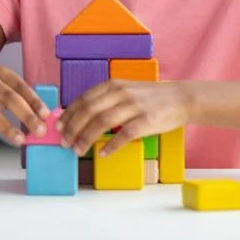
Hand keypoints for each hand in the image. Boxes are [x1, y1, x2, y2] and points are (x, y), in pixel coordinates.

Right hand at [0, 59, 50, 150]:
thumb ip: (17, 94)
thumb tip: (40, 115)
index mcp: (0, 73)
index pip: (20, 86)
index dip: (34, 100)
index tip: (46, 115)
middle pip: (8, 98)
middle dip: (26, 115)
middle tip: (40, 131)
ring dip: (6, 127)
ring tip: (20, 141)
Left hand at [58, 80, 193, 156]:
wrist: (181, 98)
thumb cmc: (150, 97)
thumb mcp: (126, 90)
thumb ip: (106, 100)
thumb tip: (82, 115)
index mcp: (113, 85)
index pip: (84, 99)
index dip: (69, 114)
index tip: (58, 127)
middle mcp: (121, 93)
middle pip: (89, 110)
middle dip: (73, 128)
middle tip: (64, 142)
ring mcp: (134, 106)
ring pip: (103, 122)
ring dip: (87, 137)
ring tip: (78, 150)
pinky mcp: (147, 120)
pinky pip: (125, 134)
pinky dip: (111, 145)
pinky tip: (102, 154)